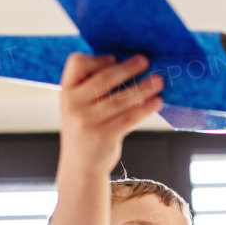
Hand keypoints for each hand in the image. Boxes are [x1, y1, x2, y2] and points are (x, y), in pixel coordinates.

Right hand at [57, 52, 163, 176]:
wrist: (80, 165)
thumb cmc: (86, 127)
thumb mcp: (79, 105)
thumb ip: (93, 87)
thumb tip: (130, 66)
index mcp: (66, 91)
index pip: (77, 63)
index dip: (97, 59)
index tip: (115, 59)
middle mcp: (73, 104)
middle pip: (104, 79)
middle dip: (128, 68)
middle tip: (146, 61)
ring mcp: (87, 121)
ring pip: (120, 99)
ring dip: (143, 88)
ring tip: (159, 82)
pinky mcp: (103, 136)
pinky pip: (129, 118)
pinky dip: (145, 109)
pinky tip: (157, 102)